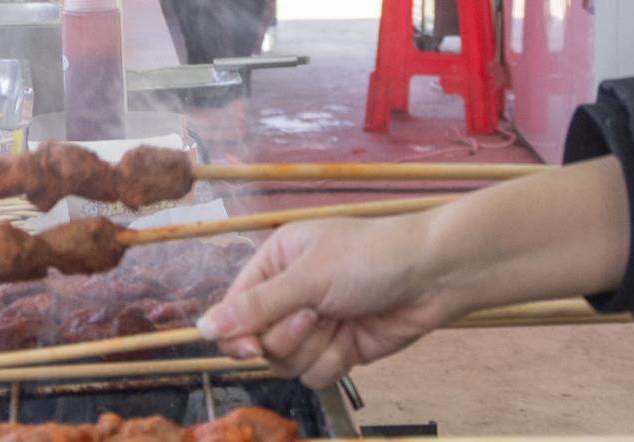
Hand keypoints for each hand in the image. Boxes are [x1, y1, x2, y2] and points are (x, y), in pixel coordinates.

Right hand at [199, 213, 466, 386]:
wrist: (432, 277)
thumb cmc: (370, 258)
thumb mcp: (308, 277)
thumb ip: (256, 307)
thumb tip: (202, 328)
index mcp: (274, 263)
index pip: (233, 310)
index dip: (238, 334)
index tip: (254, 346)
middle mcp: (288, 295)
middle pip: (257, 343)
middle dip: (286, 338)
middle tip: (315, 317)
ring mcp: (313, 325)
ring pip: (285, 364)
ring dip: (314, 348)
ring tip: (339, 320)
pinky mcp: (337, 349)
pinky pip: (314, 374)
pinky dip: (334, 361)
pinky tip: (354, 337)